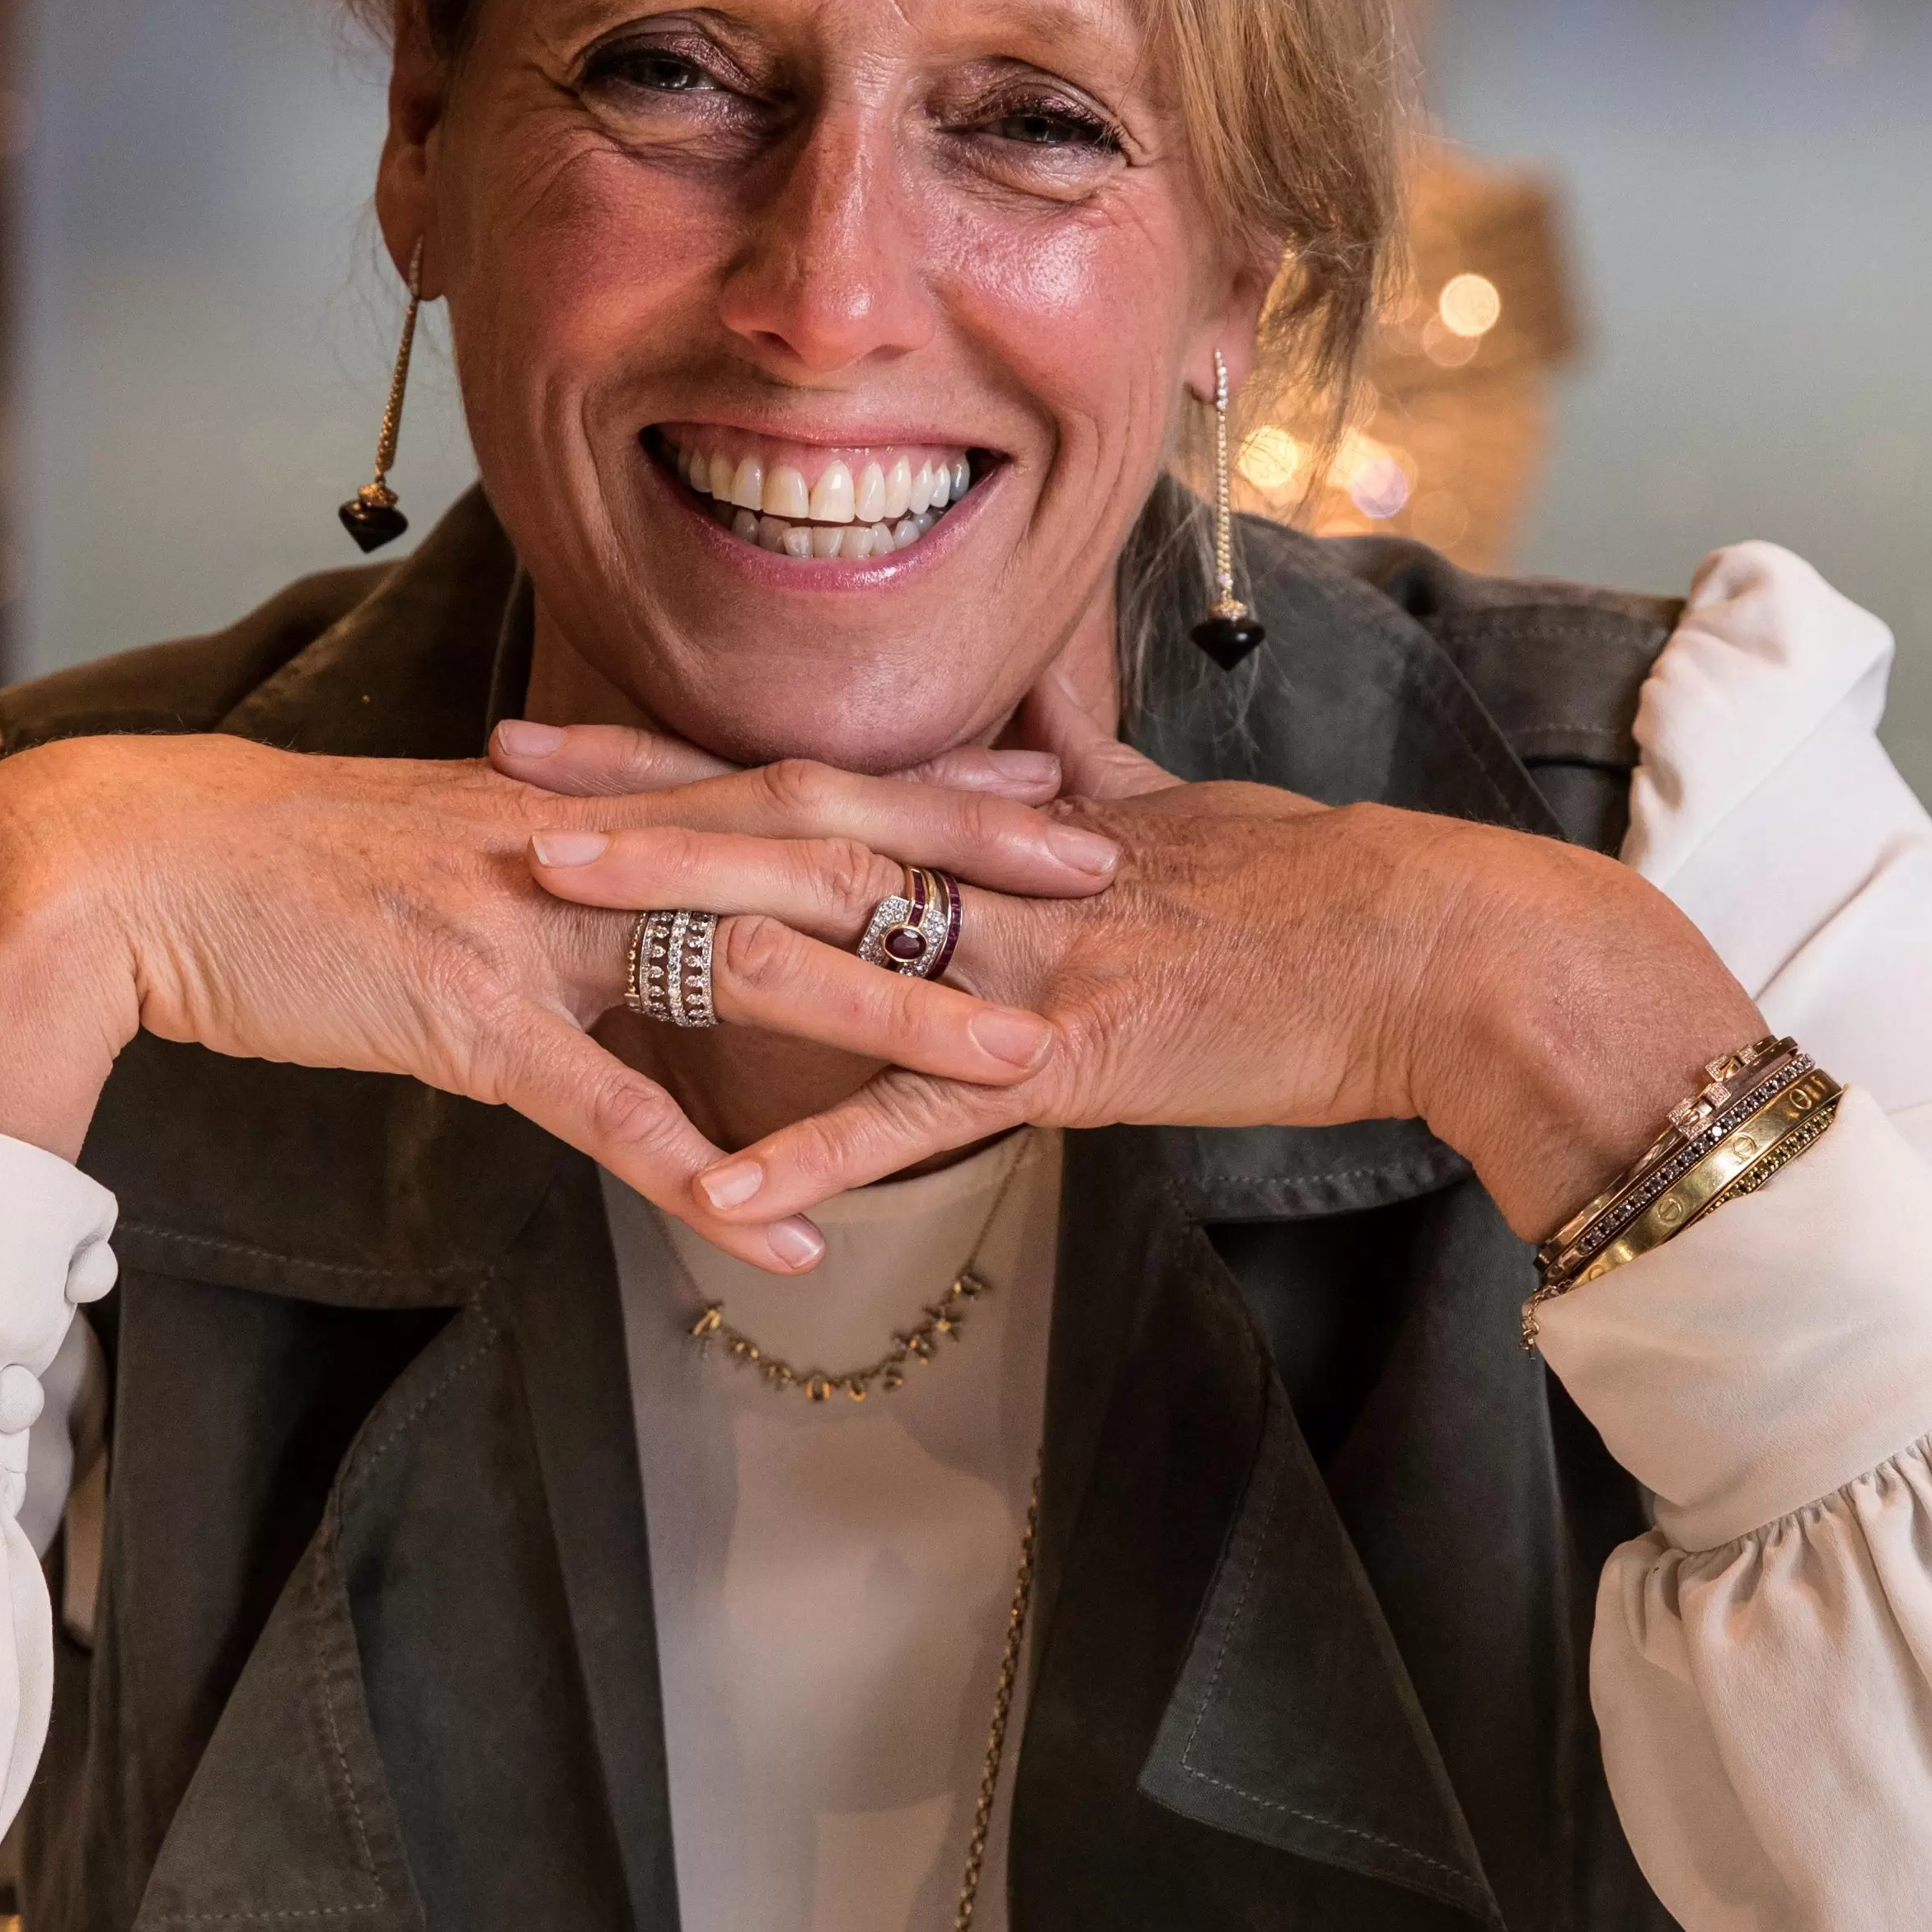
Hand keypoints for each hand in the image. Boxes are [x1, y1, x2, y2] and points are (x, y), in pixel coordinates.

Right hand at [0, 729, 1119, 1273]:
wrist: (140, 873)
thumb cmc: (286, 871)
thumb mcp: (451, 850)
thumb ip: (562, 867)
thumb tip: (639, 890)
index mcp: (595, 806)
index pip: (797, 781)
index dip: (934, 786)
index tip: (1059, 787)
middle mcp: (589, 848)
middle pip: (815, 848)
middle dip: (970, 870)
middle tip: (1112, 885)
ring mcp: (535, 930)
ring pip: (748, 967)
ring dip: (890, 1025)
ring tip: (1021, 1071)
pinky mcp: (467, 1019)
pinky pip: (609, 1109)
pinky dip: (701, 1172)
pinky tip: (784, 1235)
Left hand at [506, 673, 1762, 1231]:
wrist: (1437, 951)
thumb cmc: (1330, 895)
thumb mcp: (1193, 820)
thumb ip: (1093, 788)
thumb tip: (1042, 745)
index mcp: (1014, 825)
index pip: (815, 777)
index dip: (679, 760)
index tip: (559, 742)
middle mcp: (999, 874)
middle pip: (784, 826)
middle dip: (633, 811)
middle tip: (494, 799)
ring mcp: (1024, 962)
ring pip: (824, 934)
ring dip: (678, 929)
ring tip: (546, 928)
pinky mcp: (1071, 1058)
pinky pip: (919, 1112)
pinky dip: (817, 1153)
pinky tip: (716, 1188)